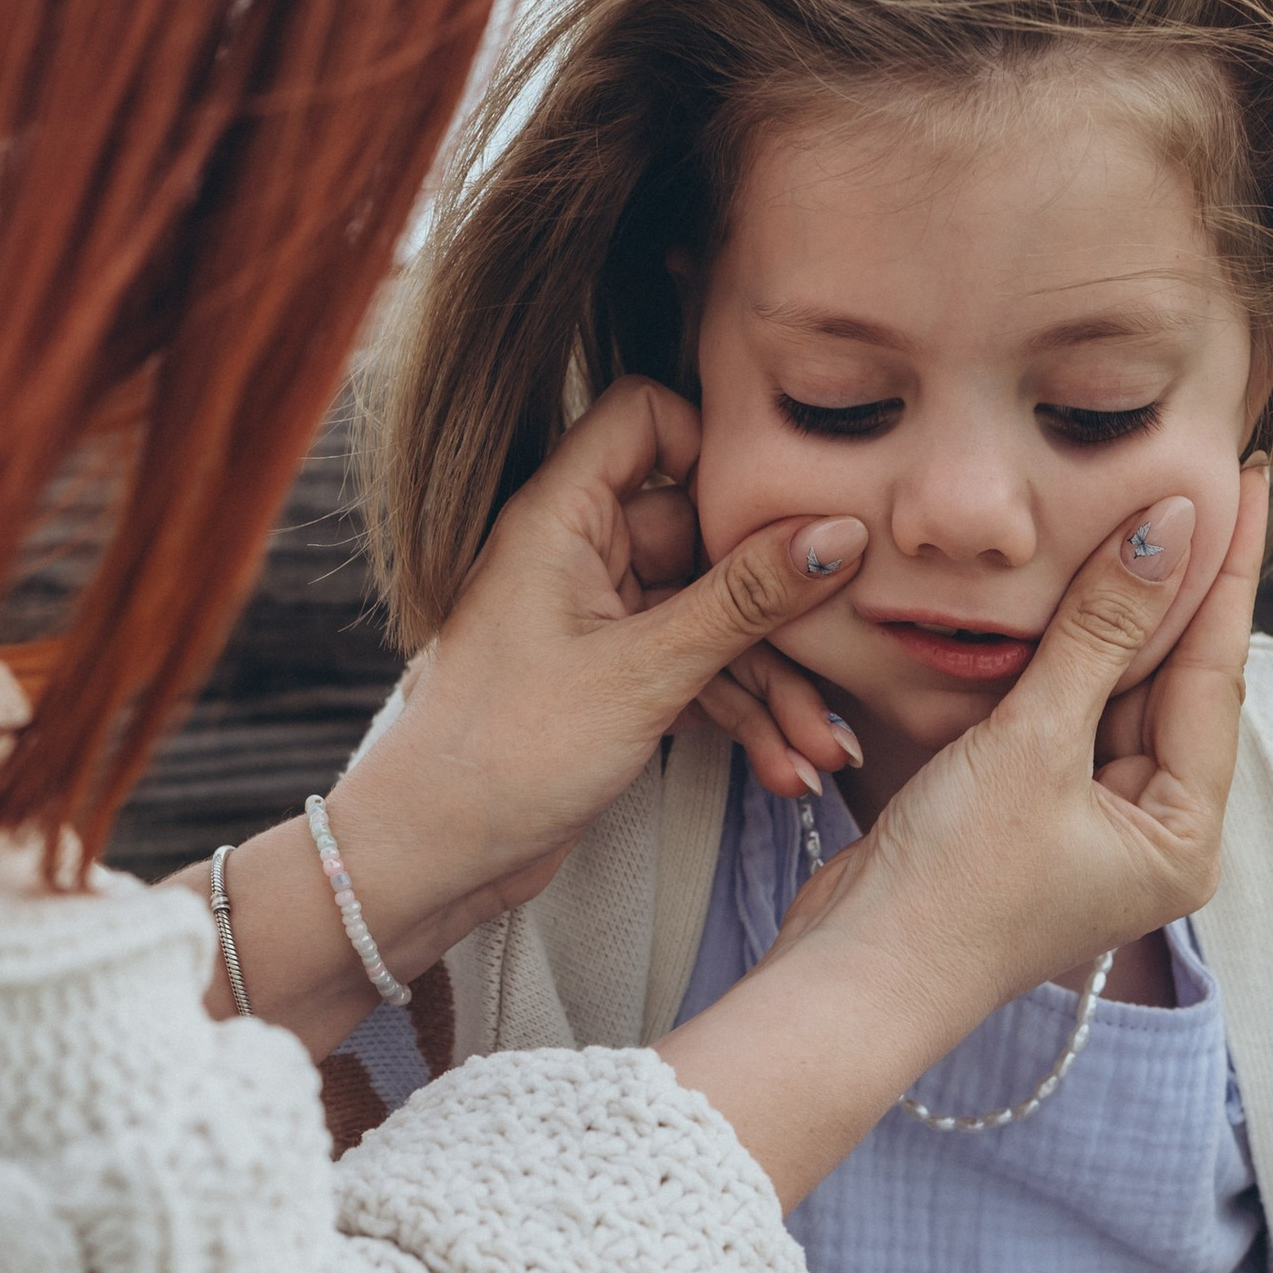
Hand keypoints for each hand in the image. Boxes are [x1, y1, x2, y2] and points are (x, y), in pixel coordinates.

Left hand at [179, 379, 868, 1055]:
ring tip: (822, 751)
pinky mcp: (612, 680)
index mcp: (561, 516)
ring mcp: (597, 619)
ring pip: (712, 619)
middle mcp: (578, 554)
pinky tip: (784, 769)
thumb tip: (838, 533)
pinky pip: (696, 673)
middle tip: (841, 655)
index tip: (781, 505)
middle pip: (704, 534)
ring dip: (772, 686)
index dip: (715, 448)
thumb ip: (745, 598)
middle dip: (778, 607)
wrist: (431, 856)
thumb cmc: (503, 753)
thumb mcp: (643, 671)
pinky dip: (740, 718)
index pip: (646, 416)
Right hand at [661, 467, 1268, 1211]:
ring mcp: (1086, 825)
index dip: (1225, 571)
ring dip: (1107, 612)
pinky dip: (1054, 655)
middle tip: (1188, 477)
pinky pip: (1058, 713)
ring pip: (1110, 690)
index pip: (1214, 674)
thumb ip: (1100, 631)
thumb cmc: (953, 885)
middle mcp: (1148, 832)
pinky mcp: (1026, 814)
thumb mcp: (1034, 742)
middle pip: (1169, 680)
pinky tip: (1057, 587)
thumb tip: (1168, 529)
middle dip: (1170, 584)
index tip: (1245, 482)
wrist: (851, 974)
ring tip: (1128, 508)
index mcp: (1182, 834)